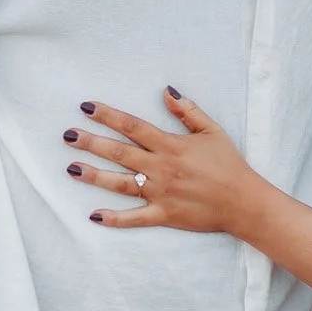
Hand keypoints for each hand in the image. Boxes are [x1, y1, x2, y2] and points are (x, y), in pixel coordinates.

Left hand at [65, 89, 259, 233]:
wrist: (244, 202)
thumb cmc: (229, 164)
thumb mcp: (212, 131)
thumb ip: (187, 111)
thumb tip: (166, 91)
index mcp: (171, 146)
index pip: (133, 127)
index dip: (108, 116)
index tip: (87, 108)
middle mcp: (161, 169)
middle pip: (119, 153)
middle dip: (91, 143)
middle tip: (67, 136)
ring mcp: (160, 194)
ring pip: (121, 184)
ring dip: (95, 176)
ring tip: (72, 169)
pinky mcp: (164, 215)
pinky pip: (135, 218)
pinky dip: (115, 218)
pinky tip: (95, 215)